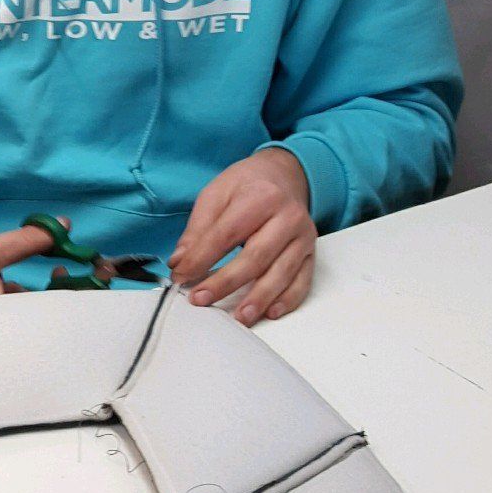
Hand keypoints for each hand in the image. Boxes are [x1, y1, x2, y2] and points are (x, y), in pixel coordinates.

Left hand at [169, 150, 316, 325]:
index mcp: (261, 197)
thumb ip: (198, 230)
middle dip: (226, 282)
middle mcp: (288, 216)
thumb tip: (181, 262)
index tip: (181, 276)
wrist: (284, 175)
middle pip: (256, 257)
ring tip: (238, 317)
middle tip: (201, 299)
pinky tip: (270, 311)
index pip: (227, 234)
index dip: (202, 258)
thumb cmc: (248, 186)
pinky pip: (302, 281)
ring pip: (281, 273)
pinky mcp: (310, 253)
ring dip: (258, 299)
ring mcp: (302, 237)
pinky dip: (287, 300)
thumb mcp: (216, 194)